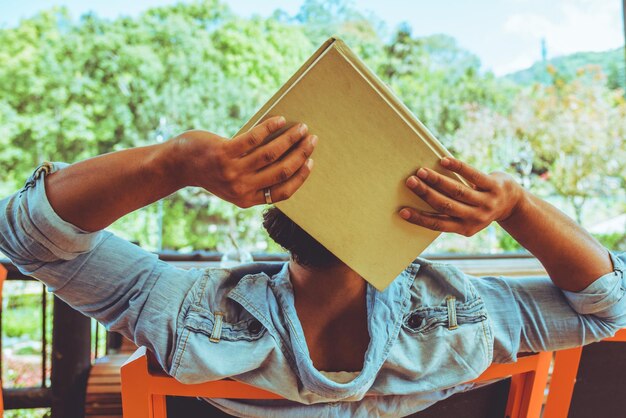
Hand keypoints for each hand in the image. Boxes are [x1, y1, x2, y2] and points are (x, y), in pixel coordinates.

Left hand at [173, 116, 316, 207]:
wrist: (179, 165)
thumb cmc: (211, 171)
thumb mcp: (234, 185)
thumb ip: (256, 181)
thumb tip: (289, 161)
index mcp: (247, 199)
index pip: (283, 192)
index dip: (301, 176)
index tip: (311, 161)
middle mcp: (241, 188)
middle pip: (281, 171)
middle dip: (301, 154)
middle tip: (311, 139)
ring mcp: (232, 171)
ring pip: (271, 154)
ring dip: (290, 139)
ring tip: (301, 127)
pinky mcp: (224, 153)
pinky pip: (254, 139)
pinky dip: (270, 127)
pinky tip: (280, 120)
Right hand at [398, 157, 522, 236]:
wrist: (513, 203)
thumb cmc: (480, 208)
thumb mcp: (467, 217)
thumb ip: (449, 212)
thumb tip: (420, 197)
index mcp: (465, 228)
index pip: (438, 224)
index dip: (420, 218)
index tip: (402, 211)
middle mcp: (476, 217)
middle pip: (446, 206)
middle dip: (425, 194)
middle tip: (410, 182)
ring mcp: (486, 202)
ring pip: (457, 191)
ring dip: (437, 180)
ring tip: (421, 171)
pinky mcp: (494, 186)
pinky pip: (473, 175)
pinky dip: (457, 167)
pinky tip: (444, 160)